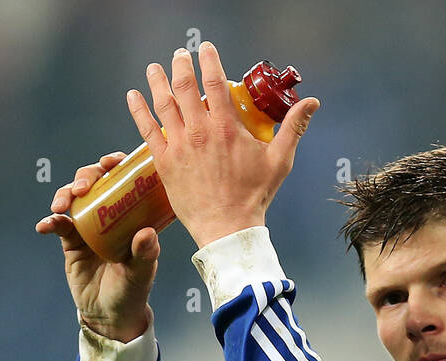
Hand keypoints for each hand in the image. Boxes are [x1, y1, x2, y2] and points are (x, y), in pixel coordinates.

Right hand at [35, 153, 159, 341]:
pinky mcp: (71, 241)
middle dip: (85, 177)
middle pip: (95, 182)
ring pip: (74, 198)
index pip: (125, 181)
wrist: (109, 314)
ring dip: (64, 195)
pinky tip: (45, 226)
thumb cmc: (132, 291)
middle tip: (81, 188)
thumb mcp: (142, 273)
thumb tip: (147, 233)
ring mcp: (89, 226)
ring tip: (61, 207)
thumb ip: (145, 255)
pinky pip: (59, 225)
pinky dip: (50, 222)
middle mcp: (109, 215)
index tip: (112, 161)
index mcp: (131, 216)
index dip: (117, 165)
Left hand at [126, 41, 320, 248]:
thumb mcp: (280, 160)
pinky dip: (138, 110)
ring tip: (154, 68)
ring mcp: (179, 145)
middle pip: (185, 86)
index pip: (214, 81)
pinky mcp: (164, 162)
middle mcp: (200, 131)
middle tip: (180, 56)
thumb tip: (312, 103)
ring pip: (163, 103)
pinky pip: (147, 130)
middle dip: (181, 65)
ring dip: (157, 81)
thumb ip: (293, 127)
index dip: (209, 60)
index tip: (206, 49)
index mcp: (227, 126)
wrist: (227, 227)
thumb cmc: (254, 196)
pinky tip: (133, 96)